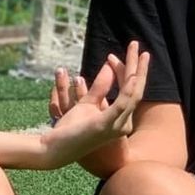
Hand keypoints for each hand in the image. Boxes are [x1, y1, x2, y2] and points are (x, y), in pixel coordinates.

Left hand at [43, 41, 148, 165]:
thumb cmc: (70, 130)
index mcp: (119, 118)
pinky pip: (122, 104)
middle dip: (138, 67)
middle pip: (135, 90)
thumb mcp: (86, 104)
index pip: (128, 90)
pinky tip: (132, 75)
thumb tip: (109, 66)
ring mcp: (116, 126)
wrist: (55, 148)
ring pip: (132, 94)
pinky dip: (128, 89)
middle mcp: (123, 124)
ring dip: (136, 71)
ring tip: (138, 53)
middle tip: (138, 45)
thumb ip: (99, 88)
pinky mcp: (105, 125)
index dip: (126, 70)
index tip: (117, 54)